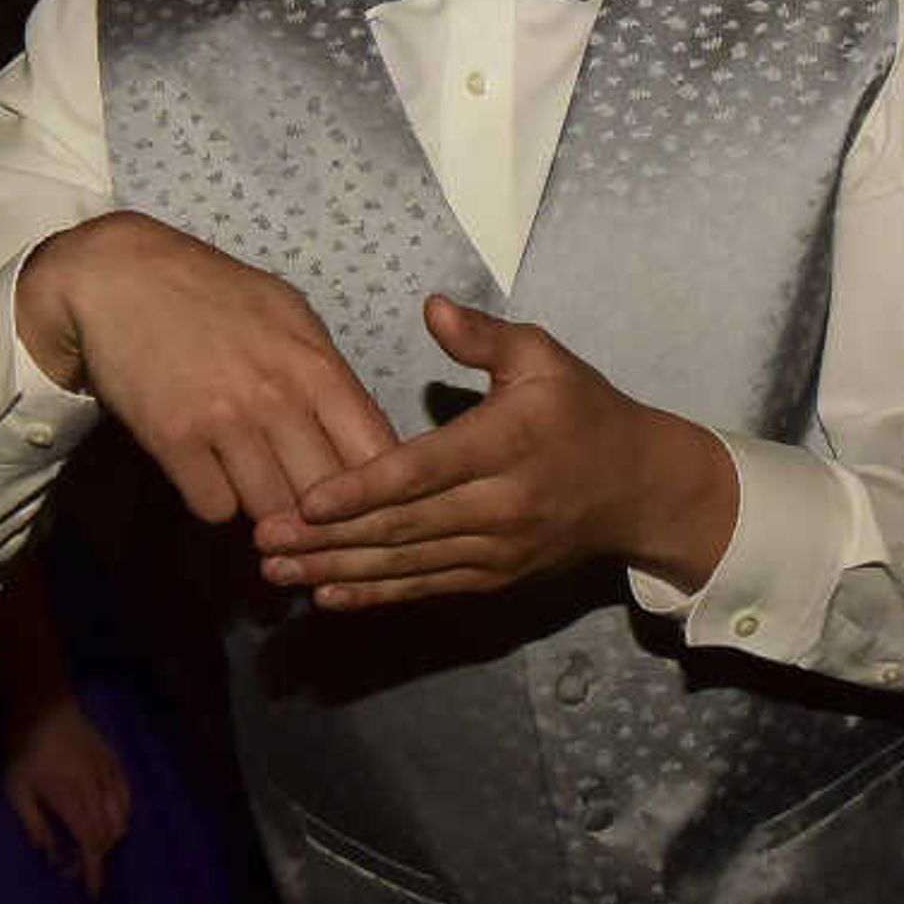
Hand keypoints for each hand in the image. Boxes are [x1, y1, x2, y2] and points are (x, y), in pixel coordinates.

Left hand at [2, 692, 130, 895]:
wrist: (44, 707)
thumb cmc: (25, 750)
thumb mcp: (17, 789)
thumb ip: (34, 824)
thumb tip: (49, 852)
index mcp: (70, 798)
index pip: (90, 843)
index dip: (94, 870)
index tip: (94, 892)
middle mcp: (95, 790)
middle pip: (107, 836)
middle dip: (98, 858)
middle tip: (82, 868)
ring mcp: (108, 775)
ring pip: (121, 820)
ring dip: (109, 840)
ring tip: (93, 846)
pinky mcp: (114, 764)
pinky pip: (126, 799)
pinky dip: (121, 817)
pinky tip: (111, 822)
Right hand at [21, 212, 396, 526]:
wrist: (117, 275)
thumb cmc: (211, 293)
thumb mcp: (287, 315)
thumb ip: (326, 374)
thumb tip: (362, 436)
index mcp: (315, 364)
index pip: (376, 453)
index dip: (380, 490)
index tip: (368, 502)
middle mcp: (276, 396)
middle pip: (327, 497)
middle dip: (322, 516)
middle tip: (309, 516)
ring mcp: (224, 420)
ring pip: (272, 513)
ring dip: (267, 513)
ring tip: (256, 492)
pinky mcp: (173, 439)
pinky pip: (215, 508)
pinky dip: (216, 501)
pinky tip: (210, 474)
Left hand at [255, 297, 733, 610]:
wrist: (639, 487)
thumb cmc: (583, 409)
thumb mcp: (543, 356)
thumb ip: (483, 337)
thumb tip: (431, 306)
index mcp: (508, 443)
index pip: (426, 470)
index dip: (364, 488)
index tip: (308, 500)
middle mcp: (501, 504)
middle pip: (404, 526)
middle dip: (329, 538)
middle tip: (264, 541)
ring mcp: (498, 549)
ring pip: (409, 565)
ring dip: (339, 572)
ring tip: (278, 572)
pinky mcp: (495, 576)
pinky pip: (428, 588)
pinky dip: (377, 595)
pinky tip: (330, 597)